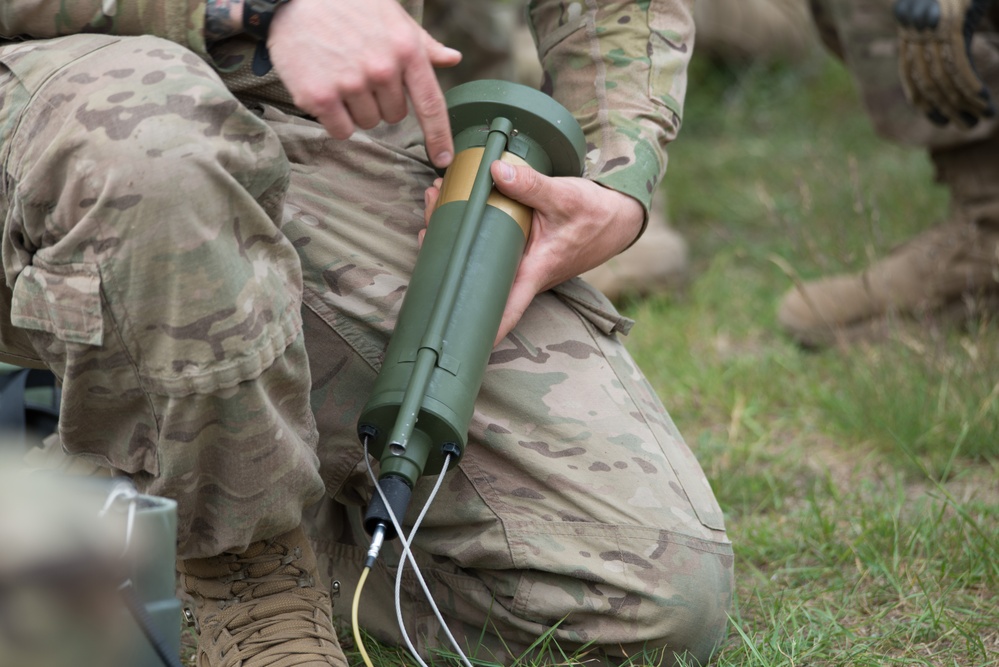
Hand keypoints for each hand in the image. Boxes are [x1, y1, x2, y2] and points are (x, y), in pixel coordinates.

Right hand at [267, 0, 461, 166]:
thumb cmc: (349, 6)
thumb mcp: (392, 17)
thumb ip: (423, 44)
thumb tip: (453, 58)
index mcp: (406, 50)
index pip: (431, 103)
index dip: (440, 136)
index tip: (444, 159)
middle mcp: (382, 69)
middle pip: (394, 116)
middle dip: (380, 101)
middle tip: (360, 72)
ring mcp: (350, 84)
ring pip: (367, 123)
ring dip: (356, 108)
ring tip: (340, 74)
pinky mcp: (320, 96)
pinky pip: (341, 130)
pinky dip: (334, 118)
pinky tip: (325, 88)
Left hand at [423, 161, 643, 343]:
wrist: (616, 217)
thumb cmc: (594, 215)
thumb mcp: (564, 196)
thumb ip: (531, 185)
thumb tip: (496, 171)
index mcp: (533, 272)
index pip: (504, 310)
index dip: (479, 328)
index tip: (453, 338)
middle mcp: (522, 274)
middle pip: (476, 278)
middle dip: (446, 258)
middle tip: (426, 227)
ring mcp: (518, 264)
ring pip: (478, 258)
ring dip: (453, 234)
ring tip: (434, 202)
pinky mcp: (518, 250)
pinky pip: (486, 244)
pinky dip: (468, 224)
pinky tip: (453, 202)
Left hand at [894, 0, 994, 127]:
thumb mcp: (949, 9)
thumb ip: (942, 34)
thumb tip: (946, 59)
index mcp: (911, 26)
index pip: (912, 75)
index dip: (925, 102)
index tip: (941, 120)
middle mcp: (916, 27)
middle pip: (928, 80)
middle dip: (948, 108)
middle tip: (968, 126)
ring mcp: (933, 24)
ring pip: (943, 76)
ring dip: (963, 102)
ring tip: (983, 117)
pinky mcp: (952, 20)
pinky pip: (957, 62)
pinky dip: (969, 85)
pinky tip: (982, 100)